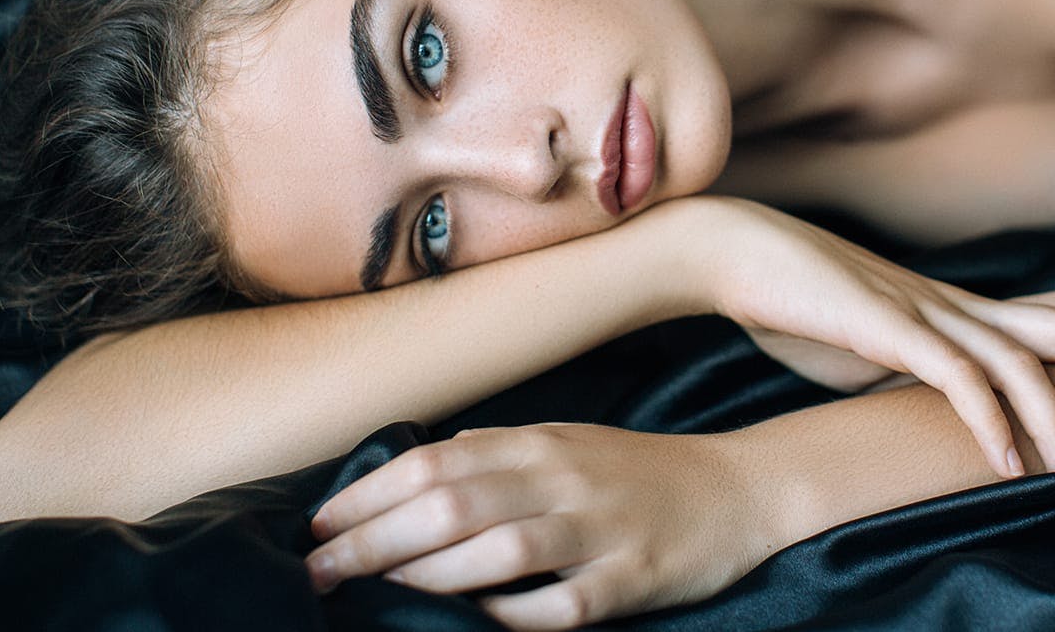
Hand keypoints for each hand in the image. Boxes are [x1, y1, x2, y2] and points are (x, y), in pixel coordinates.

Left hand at [306, 424, 772, 630]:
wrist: (736, 490)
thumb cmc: (638, 472)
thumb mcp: (568, 442)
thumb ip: (499, 450)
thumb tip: (429, 459)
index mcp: (540, 443)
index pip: (434, 462)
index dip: (367, 495)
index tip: (318, 526)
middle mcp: (564, 479)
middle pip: (452, 505)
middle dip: (372, 540)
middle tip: (319, 572)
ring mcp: (600, 530)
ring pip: (499, 551)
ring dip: (428, 577)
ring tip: (376, 596)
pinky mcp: (632, 578)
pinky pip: (562, 605)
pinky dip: (512, 615)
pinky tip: (476, 624)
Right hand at [683, 198, 1054, 475]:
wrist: (735, 252)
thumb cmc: (796, 301)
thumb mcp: (869, 346)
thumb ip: (913, 370)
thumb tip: (943, 402)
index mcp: (957, 306)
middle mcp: (956, 304)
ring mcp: (924, 312)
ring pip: (1020, 357)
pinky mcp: (884, 329)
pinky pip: (955, 376)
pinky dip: (989, 420)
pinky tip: (1006, 462)